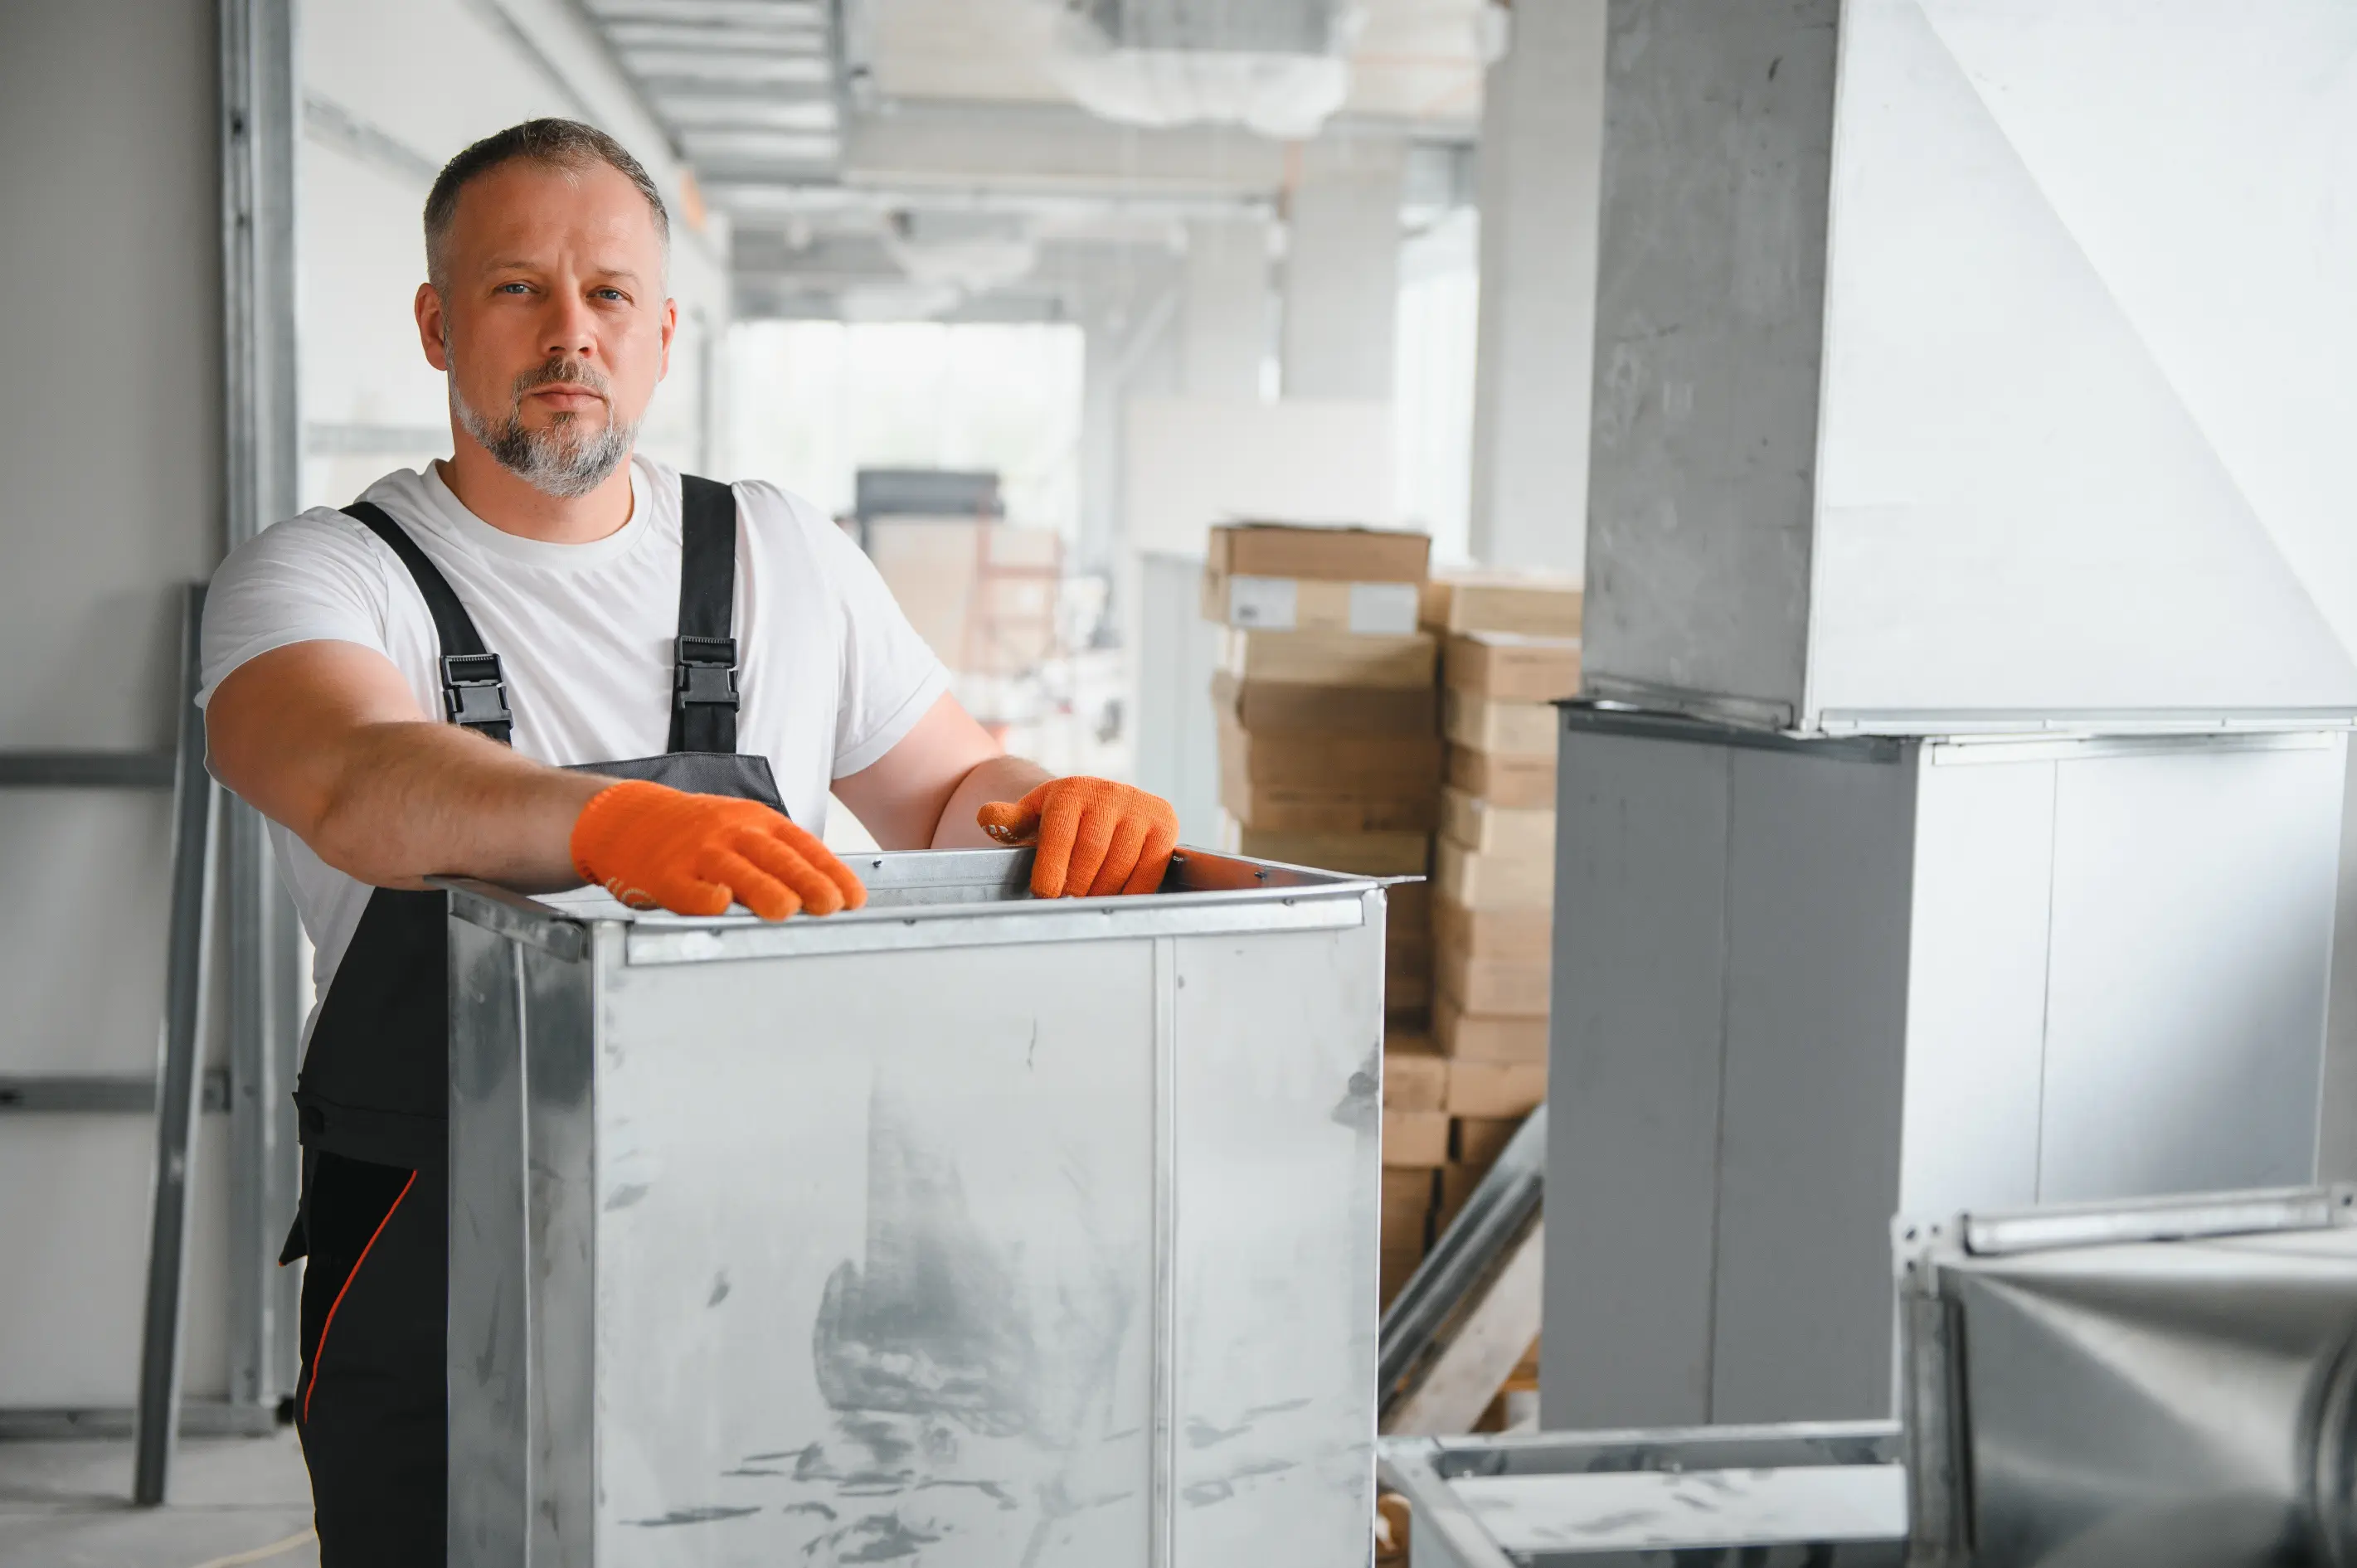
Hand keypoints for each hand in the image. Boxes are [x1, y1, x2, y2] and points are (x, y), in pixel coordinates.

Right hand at [569, 780, 865, 919]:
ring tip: (788, 911)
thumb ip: (778, 854)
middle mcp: (730, 831)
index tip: (854, 898)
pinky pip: (687, 887)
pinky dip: (703, 896)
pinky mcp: (664, 874)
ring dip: (763, 889)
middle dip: (807, 881)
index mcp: (755, 821)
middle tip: (832, 905)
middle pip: (775, 856)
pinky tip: (720, 905)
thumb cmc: (694, 831)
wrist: (627, 817)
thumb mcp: (741, 827)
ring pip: (735, 870)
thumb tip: (828, 887)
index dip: (830, 872)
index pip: (803, 845)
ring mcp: (696, 852)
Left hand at [977, 776, 1178, 898]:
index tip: (1046, 895)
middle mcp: (1109, 793)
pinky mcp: (1165, 825)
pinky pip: (1150, 870)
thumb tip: (987, 817)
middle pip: (1092, 854)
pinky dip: (1132, 891)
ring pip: (1121, 864)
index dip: (1052, 872)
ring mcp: (1139, 808)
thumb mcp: (1033, 817)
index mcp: (1071, 791)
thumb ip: (1010, 821)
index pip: (1060, 837)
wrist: (1101, 803)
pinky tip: (1115, 899)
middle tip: (1067, 904)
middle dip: (1077, 886)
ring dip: (1102, 893)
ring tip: (1088, 903)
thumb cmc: (1063, 819)